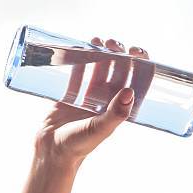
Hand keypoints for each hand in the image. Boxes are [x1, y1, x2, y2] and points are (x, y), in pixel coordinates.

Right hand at [34, 37, 153, 167]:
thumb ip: (116, 113)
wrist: (52, 152)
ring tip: (98, 40)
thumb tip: (130, 91)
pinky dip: (79, 60)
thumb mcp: (100, 129)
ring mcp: (89, 97)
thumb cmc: (79, 145)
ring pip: (98, 70)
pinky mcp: (70, 95)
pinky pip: (77, 73)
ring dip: (101, 54)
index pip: (135, 84)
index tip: (139, 53)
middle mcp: (107, 101)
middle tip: (114, 44)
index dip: (140, 67)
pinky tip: (80, 47)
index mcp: (119, 109)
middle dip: (119, 55)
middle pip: (118, 72)